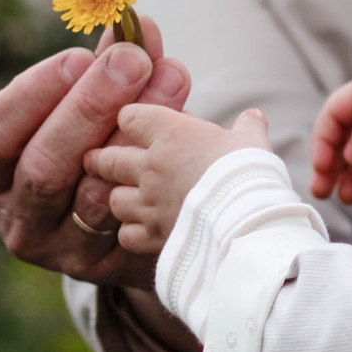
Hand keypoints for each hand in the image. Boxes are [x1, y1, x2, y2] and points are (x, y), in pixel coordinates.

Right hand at [0, 15, 191, 291]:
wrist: (129, 221)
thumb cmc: (94, 145)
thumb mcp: (87, 106)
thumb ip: (106, 67)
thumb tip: (137, 24)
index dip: (31, 94)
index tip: (77, 56)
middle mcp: (14, 216)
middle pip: (43, 166)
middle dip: (90, 107)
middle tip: (134, 60)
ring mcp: (59, 249)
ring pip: (91, 197)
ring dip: (134, 137)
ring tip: (171, 82)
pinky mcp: (107, 267)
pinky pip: (132, 222)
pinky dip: (157, 177)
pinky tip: (182, 139)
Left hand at [89, 105, 273, 257]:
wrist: (245, 221)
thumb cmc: (248, 174)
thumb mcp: (253, 142)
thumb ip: (249, 127)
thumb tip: (254, 117)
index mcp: (171, 134)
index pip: (130, 116)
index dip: (131, 119)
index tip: (134, 123)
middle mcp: (151, 167)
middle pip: (109, 159)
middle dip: (101, 159)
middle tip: (97, 159)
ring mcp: (149, 203)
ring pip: (114, 199)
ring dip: (120, 198)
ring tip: (128, 199)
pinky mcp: (153, 235)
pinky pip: (127, 234)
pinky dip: (132, 233)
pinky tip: (142, 230)